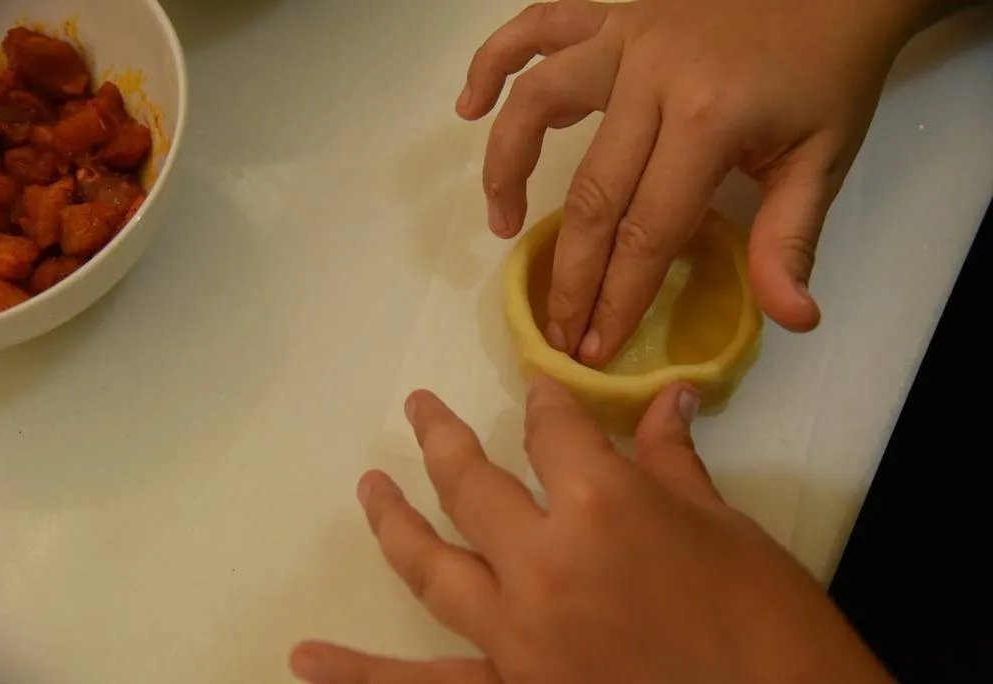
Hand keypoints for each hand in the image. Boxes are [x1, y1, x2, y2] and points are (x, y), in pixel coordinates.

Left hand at [291, 377, 891, 683]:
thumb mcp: (727, 530)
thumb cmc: (768, 622)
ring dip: (394, 521)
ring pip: (432, 565)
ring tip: (367, 485)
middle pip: (472, 482)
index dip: (546, 403)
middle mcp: (542, 562)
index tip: (538, 392)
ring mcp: (516, 634)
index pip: (553, 430)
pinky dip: (360, 675)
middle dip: (444, 437)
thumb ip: (675, 461)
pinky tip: (305, 660)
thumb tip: (670, 394)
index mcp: (602, 506)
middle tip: (421, 407)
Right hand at [460, 0, 928, 366]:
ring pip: (538, 104)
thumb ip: (791, 240)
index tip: (594, 349)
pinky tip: (469, 105)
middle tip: (557, 329)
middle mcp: (651, 77)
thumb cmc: (828, 78)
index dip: (616, 298)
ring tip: (499, 227)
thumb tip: (791, 319)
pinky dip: (493, 61)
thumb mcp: (822, 161)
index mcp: (706, 119)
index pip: (646, 231)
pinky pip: (536, 28)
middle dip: (570, 273)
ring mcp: (624, 38)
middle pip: (591, 192)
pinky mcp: (612, 15)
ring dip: (507, 169)